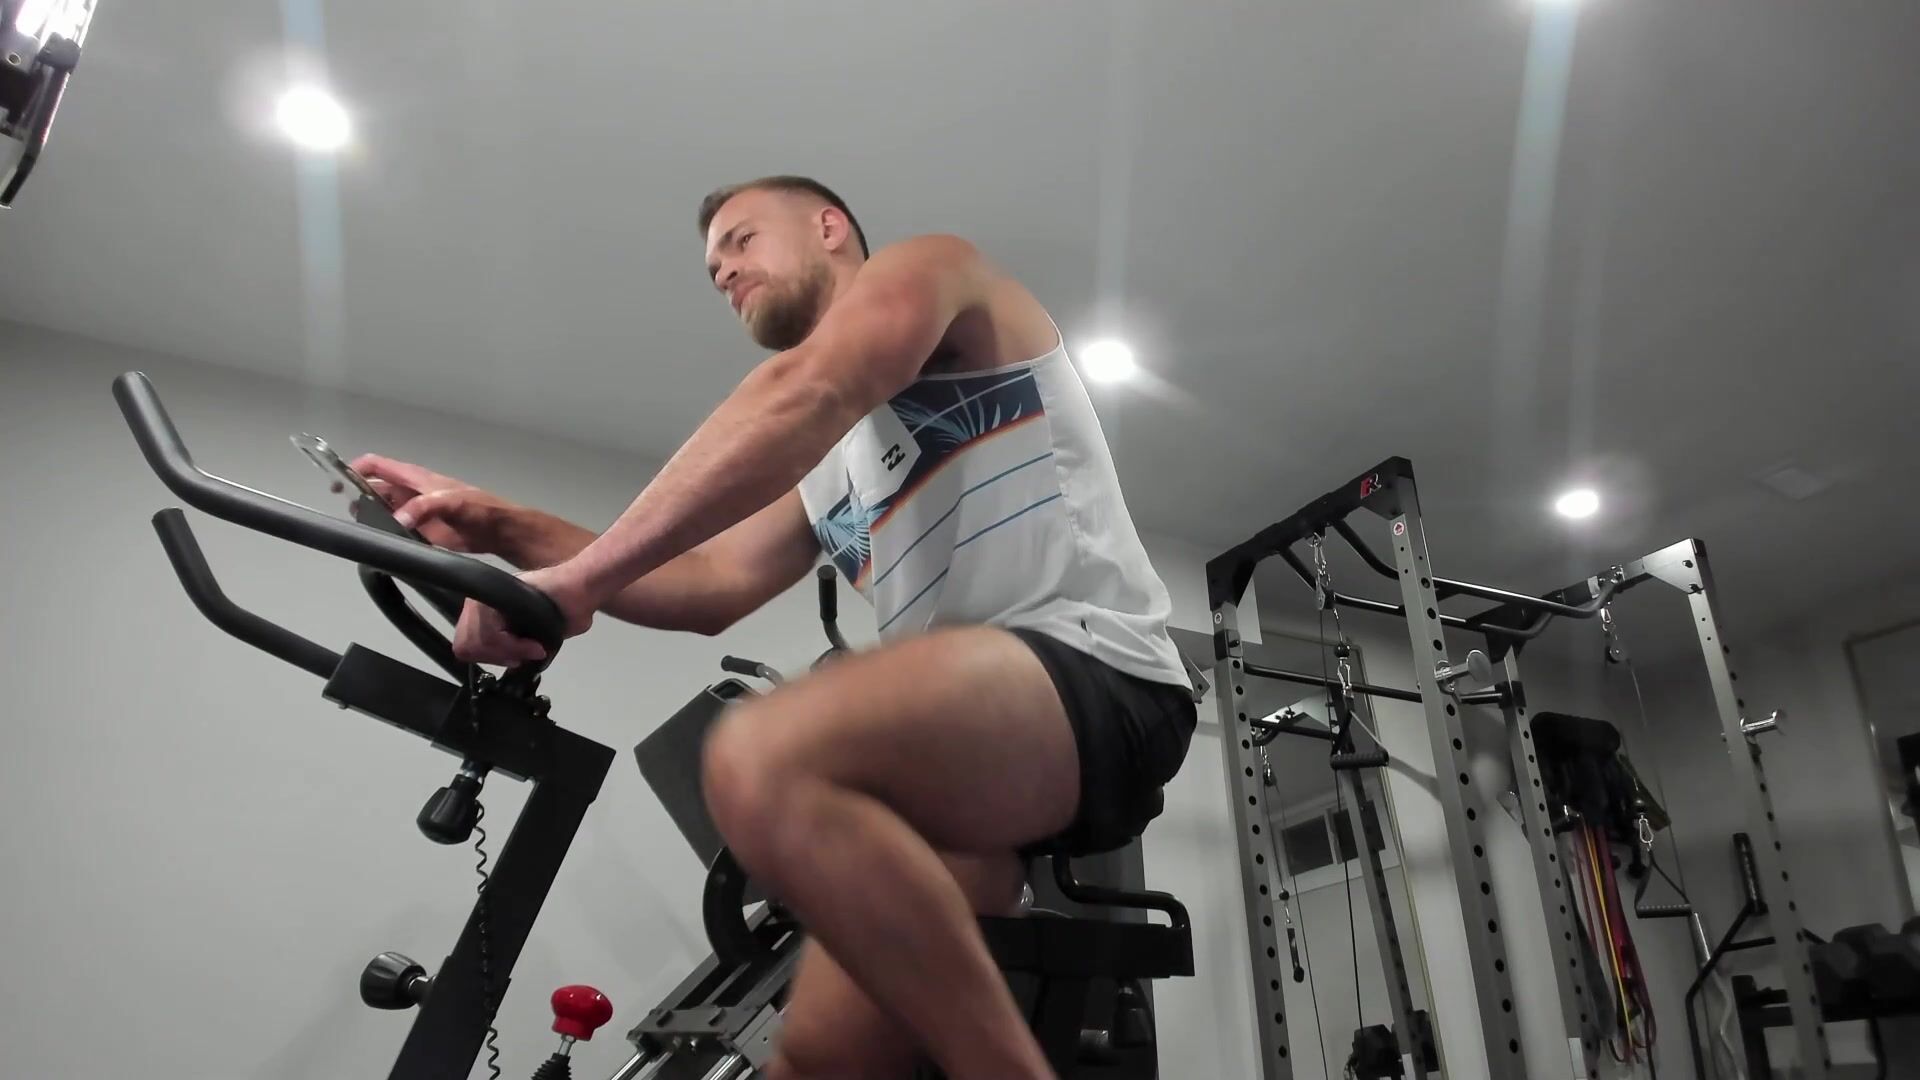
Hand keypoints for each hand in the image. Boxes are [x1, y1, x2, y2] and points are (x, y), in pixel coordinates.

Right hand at [350, 454, 517, 553]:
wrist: (497, 531)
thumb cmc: (478, 508)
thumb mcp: (451, 502)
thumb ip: (424, 507)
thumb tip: (397, 520)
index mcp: (414, 478)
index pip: (376, 465)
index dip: (355, 469)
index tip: (339, 484)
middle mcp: (408, 493)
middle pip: (374, 490)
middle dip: (359, 498)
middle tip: (353, 516)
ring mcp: (413, 513)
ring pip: (381, 512)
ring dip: (371, 519)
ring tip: (364, 531)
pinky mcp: (418, 533)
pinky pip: (394, 532)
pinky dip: (385, 536)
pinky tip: (380, 546)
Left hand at [452, 563, 599, 666]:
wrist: (581, 589)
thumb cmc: (566, 610)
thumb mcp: (535, 639)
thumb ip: (515, 650)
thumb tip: (509, 667)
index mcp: (487, 612)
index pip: (464, 645)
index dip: (489, 658)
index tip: (514, 659)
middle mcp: (481, 603)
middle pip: (464, 645)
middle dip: (497, 657)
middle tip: (523, 656)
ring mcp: (485, 597)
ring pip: (476, 641)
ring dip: (508, 652)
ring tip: (533, 648)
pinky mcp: (495, 594)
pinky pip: (490, 633)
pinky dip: (513, 646)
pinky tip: (533, 644)